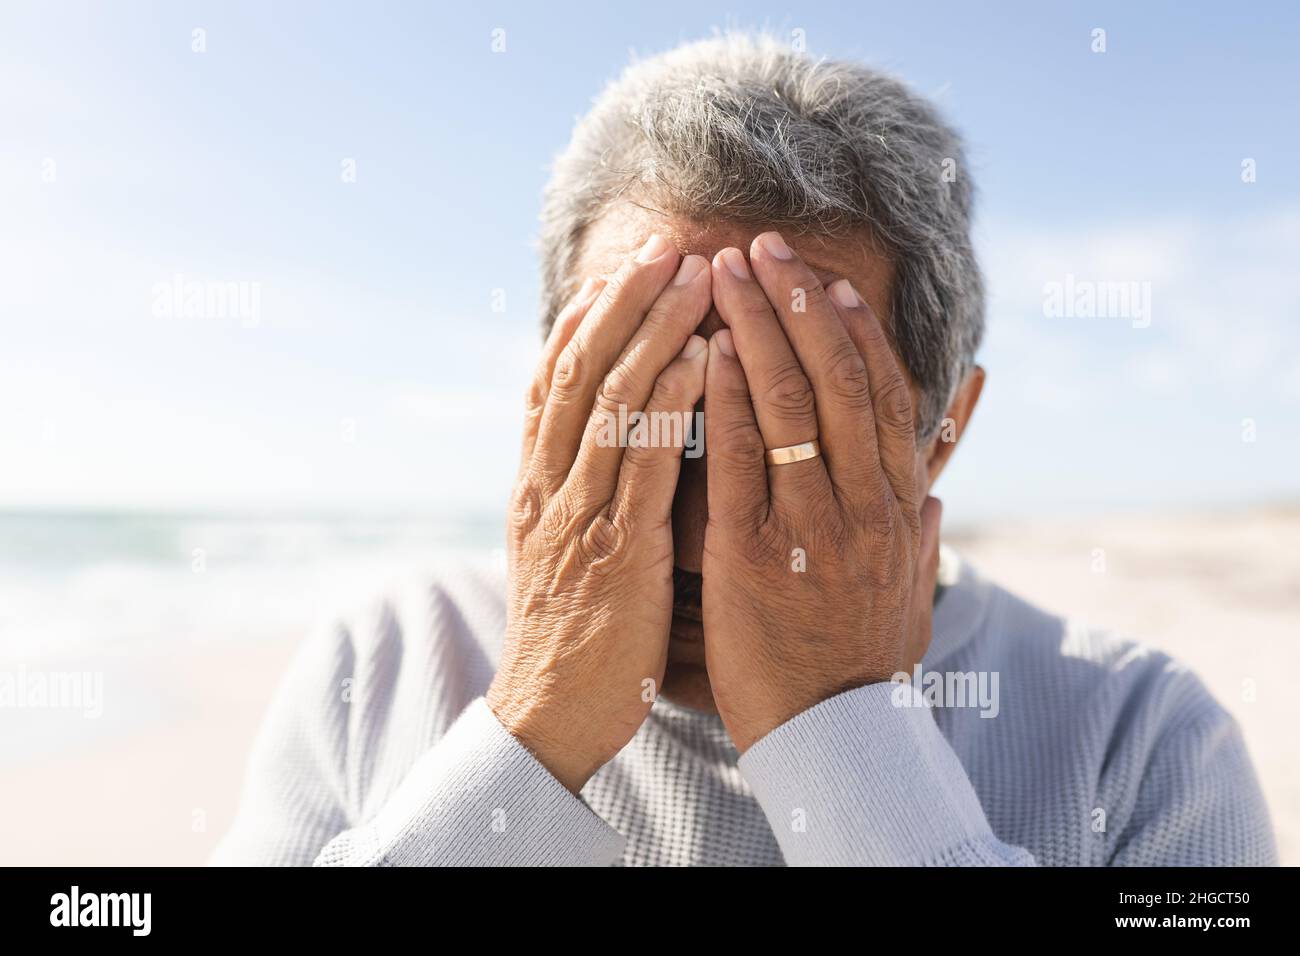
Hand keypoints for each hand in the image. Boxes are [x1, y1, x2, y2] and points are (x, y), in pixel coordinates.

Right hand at [488, 236, 711, 791]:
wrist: (549, 714)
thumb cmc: (571, 632)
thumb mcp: (559, 548)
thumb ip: (576, 491)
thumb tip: (602, 441)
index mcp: (534, 485)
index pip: (551, 383)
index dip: (584, 321)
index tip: (617, 271)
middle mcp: (546, 487)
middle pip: (580, 373)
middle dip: (623, 304)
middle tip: (666, 247)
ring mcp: (576, 515)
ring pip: (610, 402)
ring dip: (654, 332)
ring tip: (694, 278)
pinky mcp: (615, 551)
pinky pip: (642, 463)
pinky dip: (670, 404)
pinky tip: (702, 359)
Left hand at [701, 232, 942, 752]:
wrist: (835, 735)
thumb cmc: (862, 662)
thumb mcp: (910, 595)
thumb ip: (919, 538)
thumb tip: (932, 496)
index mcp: (898, 507)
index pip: (885, 395)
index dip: (858, 331)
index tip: (832, 281)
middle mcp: (864, 502)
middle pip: (838, 377)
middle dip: (800, 302)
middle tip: (765, 245)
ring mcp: (812, 523)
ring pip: (791, 402)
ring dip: (757, 325)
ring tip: (724, 270)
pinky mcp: (754, 552)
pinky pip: (740, 458)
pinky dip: (726, 397)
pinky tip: (706, 349)